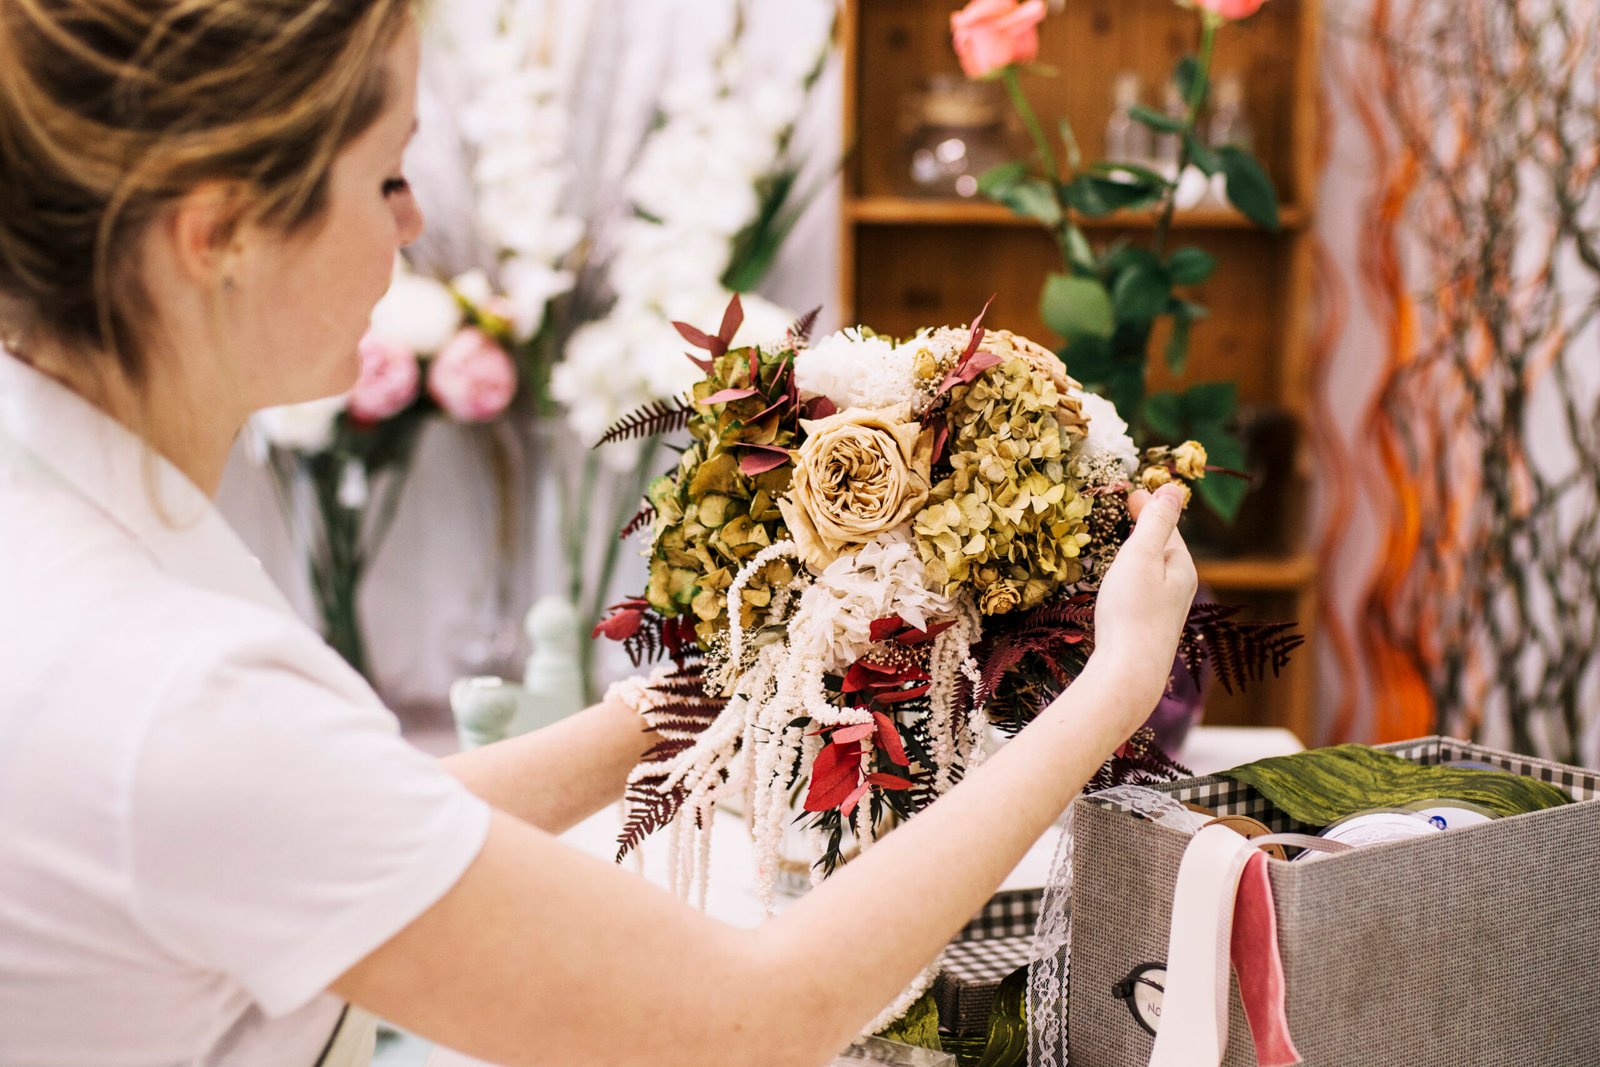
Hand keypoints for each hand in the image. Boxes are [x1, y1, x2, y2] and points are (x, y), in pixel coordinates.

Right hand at [1088, 484, 1197, 709]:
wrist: (1128, 671)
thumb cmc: (1132, 610)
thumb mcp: (1142, 556)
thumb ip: (1155, 522)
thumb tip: (1174, 488)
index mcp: (1182, 567)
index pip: (1168, 526)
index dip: (1150, 507)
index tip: (1132, 490)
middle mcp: (1180, 588)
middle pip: (1165, 548)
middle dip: (1148, 527)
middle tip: (1128, 508)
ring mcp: (1166, 610)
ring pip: (1155, 570)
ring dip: (1141, 551)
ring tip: (1123, 539)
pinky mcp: (1149, 627)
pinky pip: (1145, 589)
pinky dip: (1134, 574)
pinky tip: (1123, 581)